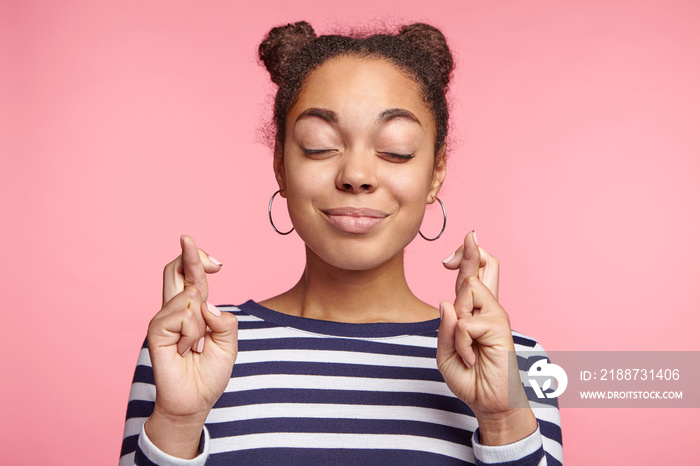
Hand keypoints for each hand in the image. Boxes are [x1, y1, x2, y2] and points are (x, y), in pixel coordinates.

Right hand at [145, 235, 237, 457]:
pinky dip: (192, 332)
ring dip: (201, 323)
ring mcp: (163, 319)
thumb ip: (225, 321)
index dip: (198, 260)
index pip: (191, 277)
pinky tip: (186, 350)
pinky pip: (182, 314)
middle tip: (188, 239)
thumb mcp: (229, 343)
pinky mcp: (156, 332)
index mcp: (192, 310)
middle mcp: (175, 310)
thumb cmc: (209, 373)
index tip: (216, 263)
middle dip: (189, 254)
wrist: (195, 402)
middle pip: (176, 270)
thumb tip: (207, 304)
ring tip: (196, 346)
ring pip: (189, 296)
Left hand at [437, 231, 535, 444]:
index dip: (464, 258)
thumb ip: (445, 327)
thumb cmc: (469, 378)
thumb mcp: (446, 352)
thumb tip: (447, 300)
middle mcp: (487, 308)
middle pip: (484, 266)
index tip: (449, 255)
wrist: (488, 404)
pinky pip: (466, 322)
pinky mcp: (499, 326)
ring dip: (457, 316)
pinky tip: (470, 357)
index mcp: (473, 312)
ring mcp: (495, 315)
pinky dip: (461, 342)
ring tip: (464, 344)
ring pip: (468, 288)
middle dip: (471, 250)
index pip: (470, 277)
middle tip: (469, 235)